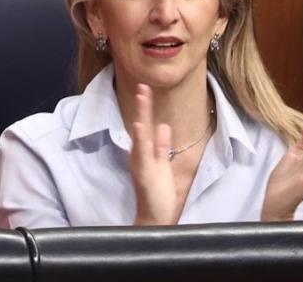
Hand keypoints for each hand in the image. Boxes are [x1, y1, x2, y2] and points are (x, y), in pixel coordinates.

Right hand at [128, 83, 181, 224]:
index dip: (146, 107)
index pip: (147, 125)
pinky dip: (141, 138)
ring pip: (141, 134)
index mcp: (145, 151)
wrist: (154, 217)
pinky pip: (142, 153)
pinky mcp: (144, 172)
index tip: (146, 88)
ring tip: (143, 95)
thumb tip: (162, 125)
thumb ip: (161, 146)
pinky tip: (141, 125)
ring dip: (142, 114)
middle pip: (141, 125)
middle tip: (142, 84)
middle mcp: (140, 154)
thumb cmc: (159, 193)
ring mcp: (141, 162)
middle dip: (143, 105)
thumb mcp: (163, 165)